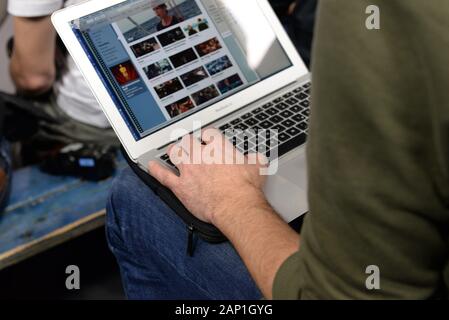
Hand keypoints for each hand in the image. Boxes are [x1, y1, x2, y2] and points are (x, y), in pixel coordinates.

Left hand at [148, 128, 268, 224]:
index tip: (209, 140)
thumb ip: (255, 159)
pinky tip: (151, 167)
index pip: (209, 133)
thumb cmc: (246, 188)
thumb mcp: (257, 168)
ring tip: (176, 153)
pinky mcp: (180, 186)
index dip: (208, 136)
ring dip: (175, 152)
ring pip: (174, 153)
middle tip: (193, 147)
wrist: (235, 205)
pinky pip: (163, 175)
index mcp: (218, 146)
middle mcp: (200, 154)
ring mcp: (188, 169)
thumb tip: (258, 158)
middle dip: (190, 142)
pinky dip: (156, 170)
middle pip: (188, 140)